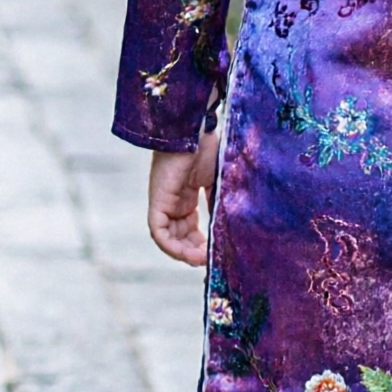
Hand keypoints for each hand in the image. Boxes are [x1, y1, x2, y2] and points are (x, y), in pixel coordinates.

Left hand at [147, 132, 218, 268]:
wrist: (196, 129)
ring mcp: (164, 201)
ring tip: (203, 260)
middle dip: (194, 252)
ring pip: (168, 237)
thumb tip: (233, 228)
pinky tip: (188, 254)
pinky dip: (171, 246)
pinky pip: (158, 231)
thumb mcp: (220, 183)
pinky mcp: (158, 200)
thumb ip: (222, 204)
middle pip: (179, 236)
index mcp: (186, 197)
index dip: (202, 244)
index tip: (216, 254)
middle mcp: (173, 201)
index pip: (190, 228)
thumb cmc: (210, 148)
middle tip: (211, 261)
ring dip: (185, 253)